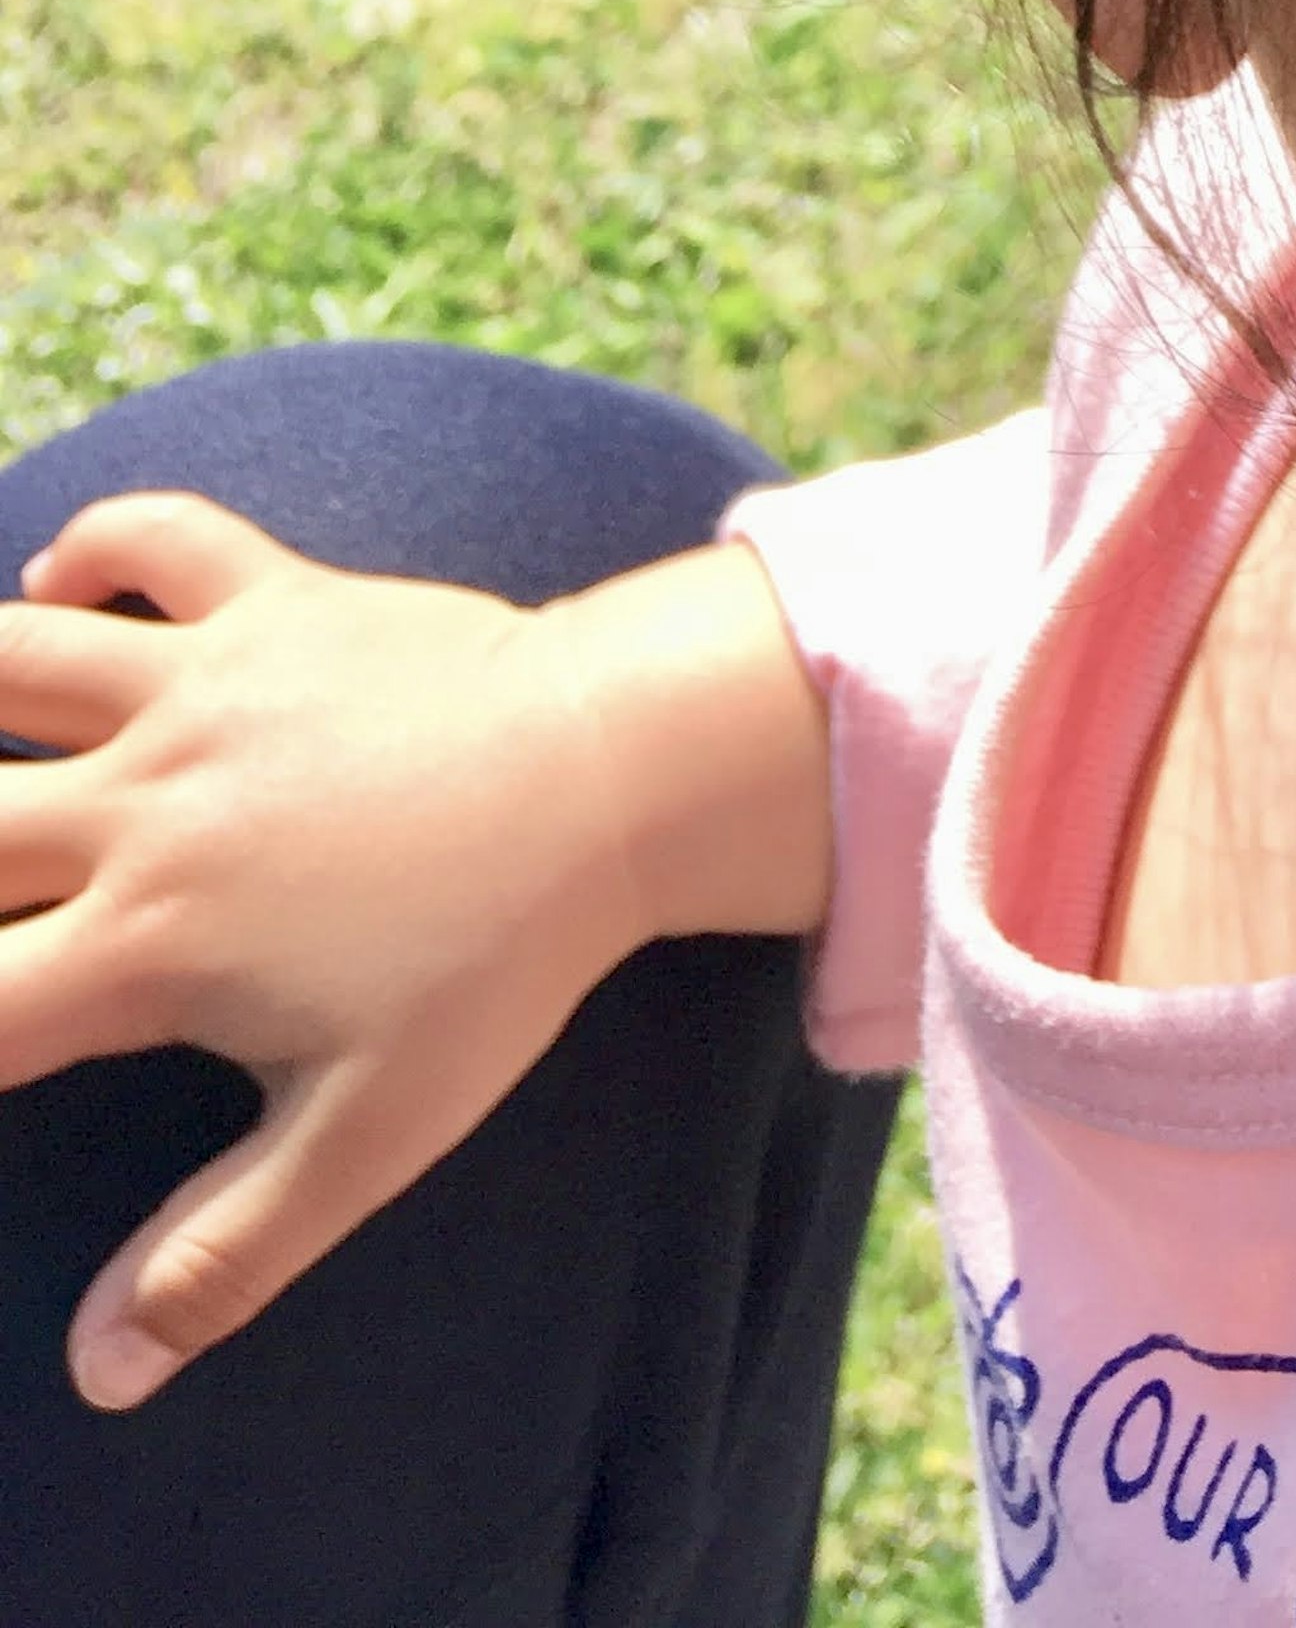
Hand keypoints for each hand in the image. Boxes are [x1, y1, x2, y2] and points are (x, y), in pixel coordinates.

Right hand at [0, 499, 830, 1409]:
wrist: (619, 775)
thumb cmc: (499, 962)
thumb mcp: (366, 1135)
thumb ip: (224, 1255)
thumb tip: (102, 1376)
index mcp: (144, 946)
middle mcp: (144, 804)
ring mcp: (204, 684)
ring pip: (12, 657)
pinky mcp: (275, 596)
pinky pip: (156, 536)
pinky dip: (99, 543)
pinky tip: (66, 585)